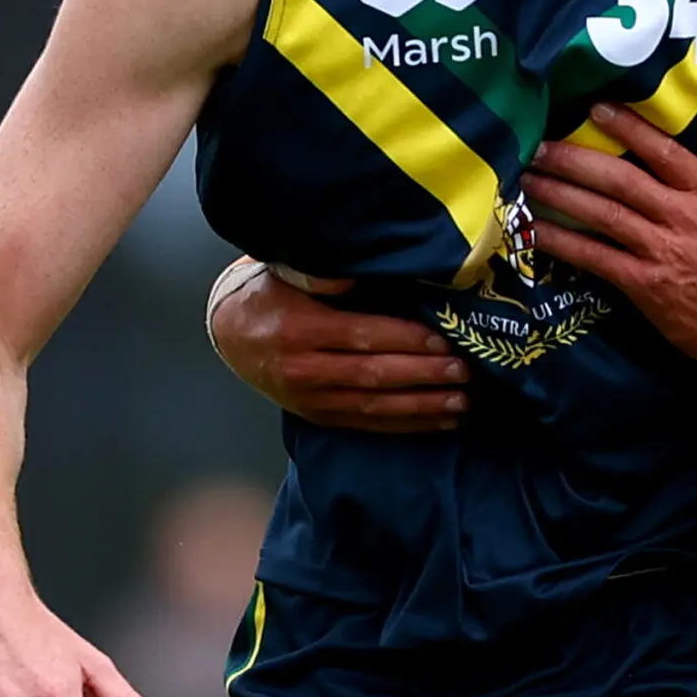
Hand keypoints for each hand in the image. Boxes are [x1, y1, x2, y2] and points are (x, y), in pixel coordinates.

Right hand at [210, 267, 468, 431]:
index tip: (443, 339)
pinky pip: (368, 424)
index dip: (404, 339)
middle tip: (464, 370)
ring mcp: (311, 399)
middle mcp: (304, 370)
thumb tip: (357, 271)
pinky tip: (441, 422)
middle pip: (373, 375)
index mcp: (299, 330)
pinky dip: (407, 425)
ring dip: (422, 406)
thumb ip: (322, 274)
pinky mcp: (319, 416)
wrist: (232, 333)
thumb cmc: (271, 293)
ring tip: (461, 401)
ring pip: (374, 407)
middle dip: (423, 375)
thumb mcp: (288, 272)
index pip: (361, 336)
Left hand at [521, 105, 696, 376]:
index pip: (665, 151)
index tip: (596, 109)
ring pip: (603, 215)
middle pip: (622, 180)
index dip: (629, 128)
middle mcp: (682, 217)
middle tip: (540, 145)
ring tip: (528, 178)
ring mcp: (661, 251)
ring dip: (561, 194)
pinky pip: (596, 257)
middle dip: (576, 160)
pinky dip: (563, 242)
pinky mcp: (644, 284)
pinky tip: (535, 230)